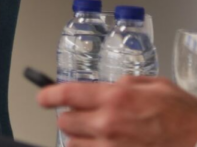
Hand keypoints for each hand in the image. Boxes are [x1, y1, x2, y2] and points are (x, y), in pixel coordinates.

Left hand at [37, 76, 196, 146]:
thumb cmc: (185, 115)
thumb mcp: (156, 85)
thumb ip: (127, 84)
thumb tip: (111, 86)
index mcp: (115, 98)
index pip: (66, 94)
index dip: (48, 94)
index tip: (43, 97)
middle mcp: (108, 123)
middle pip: (64, 122)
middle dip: (70, 117)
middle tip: (82, 115)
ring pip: (73, 143)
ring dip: (80, 137)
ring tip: (96, 133)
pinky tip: (104, 144)